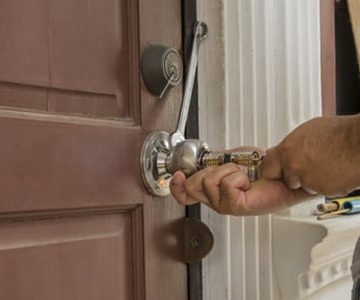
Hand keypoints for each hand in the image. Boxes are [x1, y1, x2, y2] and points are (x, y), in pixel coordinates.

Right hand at [170, 147, 310, 214]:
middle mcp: (215, 199)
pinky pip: (227, 184)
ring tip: (242, 175)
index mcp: (211, 190)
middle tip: (229, 170)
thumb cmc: (259, 168)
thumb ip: (212, 161)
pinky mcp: (236, 206)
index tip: (178, 175)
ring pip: (209, 181)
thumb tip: (201, 160)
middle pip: (193, 185)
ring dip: (228, 171)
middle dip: (209, 170)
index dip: (176, 186)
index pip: (184, 194)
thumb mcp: (229, 159)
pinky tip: (247, 182)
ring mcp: (224, 205)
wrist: (279, 173)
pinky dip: (239, 176)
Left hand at [260, 115, 359, 196]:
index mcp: (287, 151)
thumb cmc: (339, 134)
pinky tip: (334, 171)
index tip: (275, 170)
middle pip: (286, 179)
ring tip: (326, 164)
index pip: (267, 168)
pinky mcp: (323, 190)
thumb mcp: (306, 131)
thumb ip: (292, 145)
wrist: (359, 143)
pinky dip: (325, 184)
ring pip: (304, 185)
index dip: (273, 169)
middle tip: (310, 163)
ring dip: (311, 180)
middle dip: (294, 175)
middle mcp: (294, 167)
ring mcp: (308, 180)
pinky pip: (320, 190)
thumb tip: (286, 150)